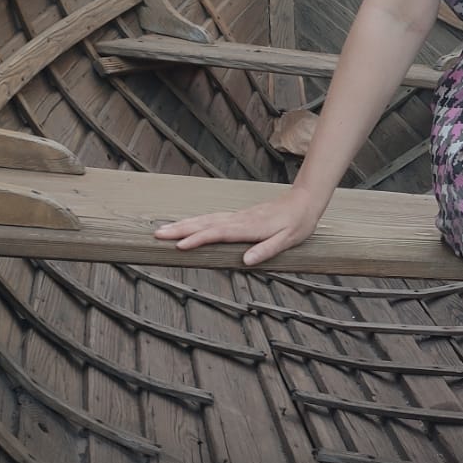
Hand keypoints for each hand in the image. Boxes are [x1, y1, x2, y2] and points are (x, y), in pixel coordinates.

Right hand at [154, 187, 323, 266]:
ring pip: (205, 219)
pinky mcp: (238, 217)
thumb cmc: (297, 223)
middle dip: (180, 229)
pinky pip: (212, 219)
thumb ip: (267, 250)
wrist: (304, 202)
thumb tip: (246, 261)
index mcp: (249, 228)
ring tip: (163, 230)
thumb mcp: (288, 240)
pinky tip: (186, 225)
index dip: (198, 239)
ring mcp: (237, 217)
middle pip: (205, 224)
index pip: (218, 233)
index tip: (180, 245)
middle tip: (157, 234)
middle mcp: (239, 220)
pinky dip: (195, 222)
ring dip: (184, 224)